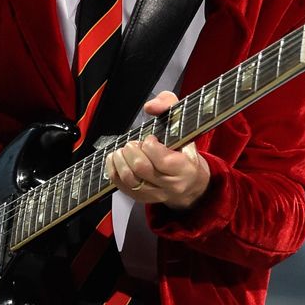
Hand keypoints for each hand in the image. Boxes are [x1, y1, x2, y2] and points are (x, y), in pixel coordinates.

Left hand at [105, 91, 210, 209]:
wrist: (191, 184)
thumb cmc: (185, 151)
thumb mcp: (184, 124)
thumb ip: (169, 105)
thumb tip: (150, 107)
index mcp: (185, 167)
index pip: (162, 160)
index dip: (150, 145)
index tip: (150, 138)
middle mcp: (171, 184)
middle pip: (141, 168)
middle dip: (132, 151)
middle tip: (133, 143)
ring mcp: (156, 194)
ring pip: (130, 180)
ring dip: (120, 161)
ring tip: (123, 150)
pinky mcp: (142, 198)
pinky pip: (122, 187)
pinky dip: (113, 171)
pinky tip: (115, 159)